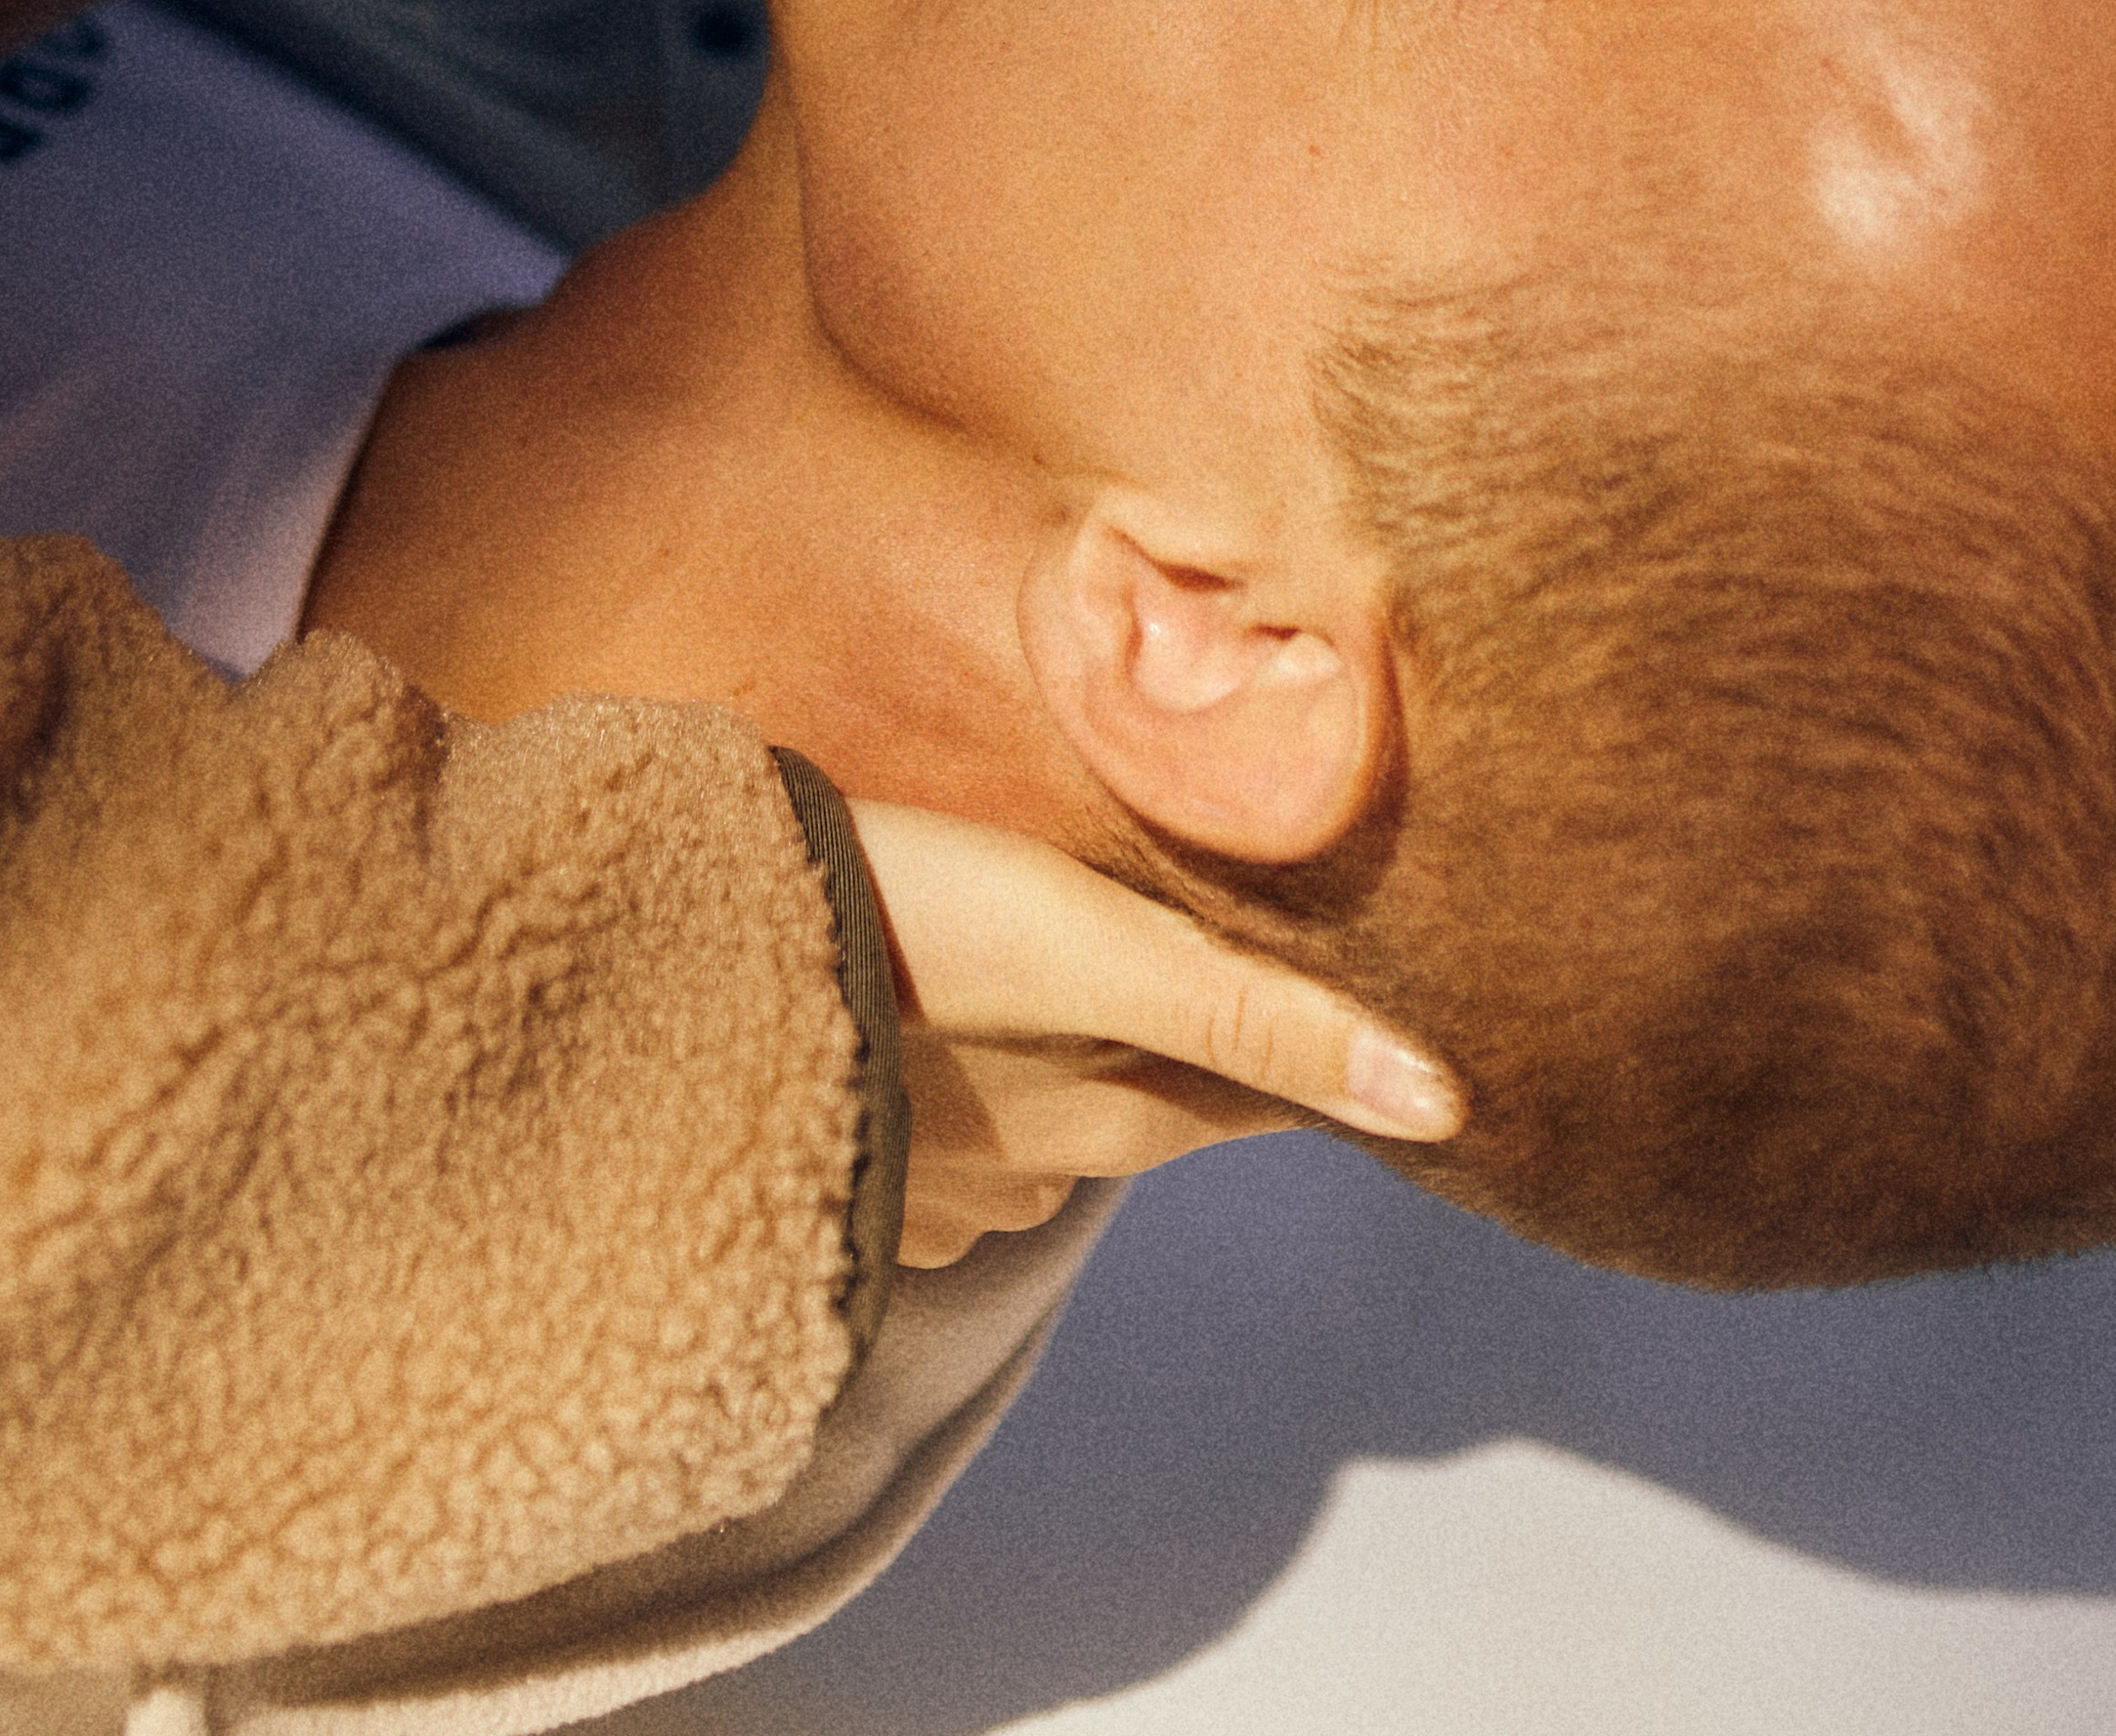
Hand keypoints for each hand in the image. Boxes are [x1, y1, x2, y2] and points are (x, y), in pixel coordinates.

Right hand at [847, 799, 1460, 1269]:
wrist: (669, 969)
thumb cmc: (899, 937)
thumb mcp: (1092, 954)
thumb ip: (1258, 1018)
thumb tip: (1446, 1103)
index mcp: (1118, 1122)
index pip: (1269, 1090)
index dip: (1327, 1042)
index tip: (1388, 991)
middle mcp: (1041, 1173)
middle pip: (1168, 1094)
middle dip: (1211, 1032)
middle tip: (1249, 937)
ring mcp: (937, 1180)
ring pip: (1057, 1102)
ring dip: (1088, 1040)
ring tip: (1097, 948)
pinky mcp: (850, 1150)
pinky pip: (956, 1113)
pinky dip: (983, 1056)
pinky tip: (960, 995)